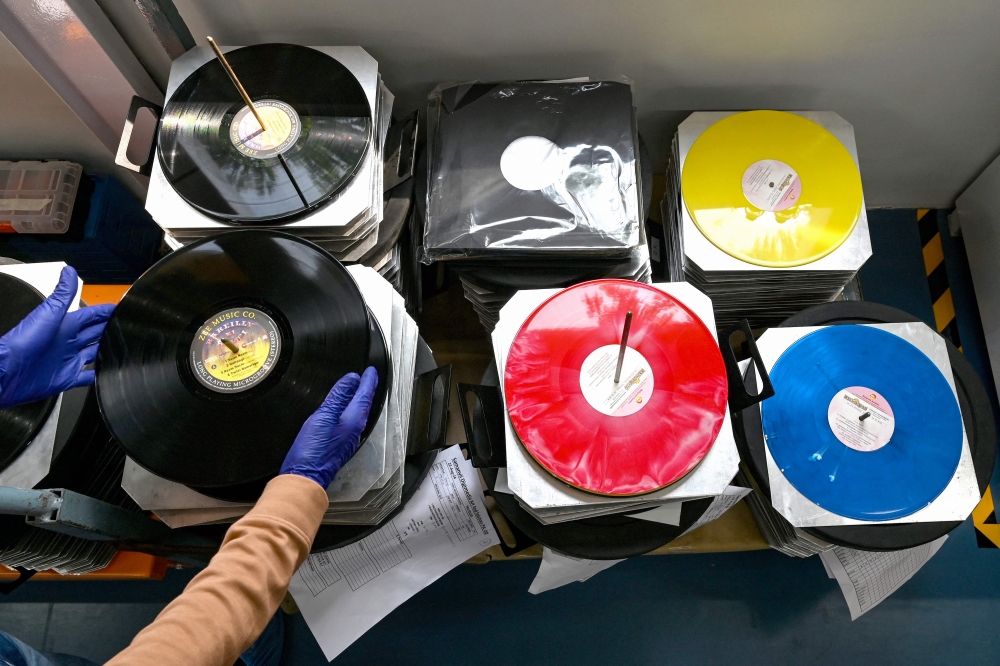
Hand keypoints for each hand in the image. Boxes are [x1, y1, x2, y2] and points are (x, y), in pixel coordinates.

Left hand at [0, 266, 114, 408]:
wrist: (7, 371)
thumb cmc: (23, 342)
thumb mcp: (47, 313)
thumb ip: (62, 294)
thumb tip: (69, 271)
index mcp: (65, 325)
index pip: (92, 315)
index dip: (106, 311)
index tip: (121, 307)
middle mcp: (68, 342)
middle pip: (96, 333)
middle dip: (110, 329)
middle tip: (126, 327)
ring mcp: (68, 360)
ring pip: (94, 353)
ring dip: (106, 351)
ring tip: (121, 349)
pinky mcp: (66, 378)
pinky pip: (87, 377)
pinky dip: (98, 376)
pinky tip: (107, 374)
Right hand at [280, 367, 378, 488]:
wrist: (306, 478)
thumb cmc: (313, 451)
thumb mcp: (324, 416)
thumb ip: (338, 397)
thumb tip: (352, 379)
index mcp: (354, 419)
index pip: (366, 394)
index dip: (369, 380)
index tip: (372, 370)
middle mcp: (356, 429)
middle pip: (366, 403)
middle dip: (368, 388)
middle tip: (369, 377)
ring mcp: (349, 437)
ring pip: (359, 412)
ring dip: (360, 398)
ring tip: (359, 388)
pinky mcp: (341, 444)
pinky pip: (351, 420)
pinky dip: (351, 409)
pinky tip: (345, 408)